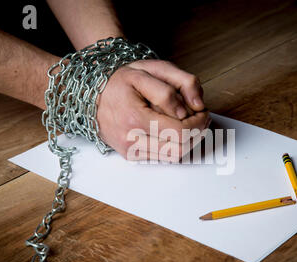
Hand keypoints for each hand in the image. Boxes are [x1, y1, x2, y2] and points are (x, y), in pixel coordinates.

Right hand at [96, 59, 210, 160]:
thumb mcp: (151, 69)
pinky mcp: (131, 156)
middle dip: (197, 132)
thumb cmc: (121, 81)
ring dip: (188, 140)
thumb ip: (179, 83)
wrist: (94, 95)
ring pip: (174, 156)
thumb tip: (195, 107)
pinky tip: (173, 130)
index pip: (180, 131)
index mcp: (135, 117)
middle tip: (200, 117)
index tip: (202, 110)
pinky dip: (174, 144)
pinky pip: (163, 157)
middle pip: (180, 148)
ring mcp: (130, 151)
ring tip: (188, 122)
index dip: (198, 121)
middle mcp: (131, 139)